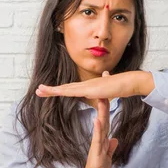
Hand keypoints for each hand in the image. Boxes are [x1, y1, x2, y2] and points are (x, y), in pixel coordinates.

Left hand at [35, 70, 154, 99]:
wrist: (129, 82)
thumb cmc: (122, 85)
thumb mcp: (111, 87)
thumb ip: (107, 83)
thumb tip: (106, 75)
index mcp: (89, 86)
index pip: (71, 89)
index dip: (60, 89)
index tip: (50, 91)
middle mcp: (86, 85)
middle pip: (65, 88)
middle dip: (51, 89)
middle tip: (38, 90)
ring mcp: (87, 86)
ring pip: (65, 89)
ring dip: (51, 90)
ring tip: (39, 91)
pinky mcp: (89, 89)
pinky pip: (71, 91)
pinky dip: (60, 91)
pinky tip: (52, 91)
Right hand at [75, 72, 118, 167]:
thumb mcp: (107, 157)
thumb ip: (110, 147)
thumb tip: (114, 139)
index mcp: (101, 139)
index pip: (105, 119)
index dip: (107, 105)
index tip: (109, 91)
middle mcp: (97, 139)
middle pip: (102, 117)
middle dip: (104, 102)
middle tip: (104, 86)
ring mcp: (96, 146)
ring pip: (99, 126)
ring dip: (101, 112)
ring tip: (102, 98)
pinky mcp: (96, 155)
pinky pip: (97, 140)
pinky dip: (98, 130)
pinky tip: (98, 120)